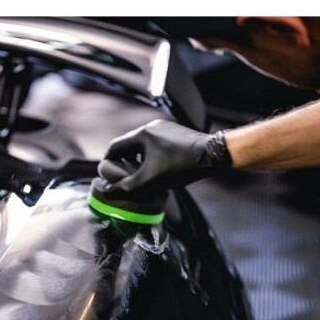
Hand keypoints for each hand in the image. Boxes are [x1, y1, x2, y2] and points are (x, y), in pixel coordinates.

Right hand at [97, 120, 232, 195]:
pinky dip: (154, 157)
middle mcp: (152, 127)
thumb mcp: (150, 180)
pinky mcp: (178, 133)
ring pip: (145, 146)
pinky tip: (162, 170)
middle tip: (126, 178)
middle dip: (125, 163)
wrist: (213, 156)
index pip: (115, 147)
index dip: (108, 162)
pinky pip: (158, 145)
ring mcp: (166, 129)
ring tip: (144, 176)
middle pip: (130, 146)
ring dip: (140, 160)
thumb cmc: (181, 166)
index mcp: (142, 134)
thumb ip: (127, 187)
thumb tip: (107, 192)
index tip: (108, 175)